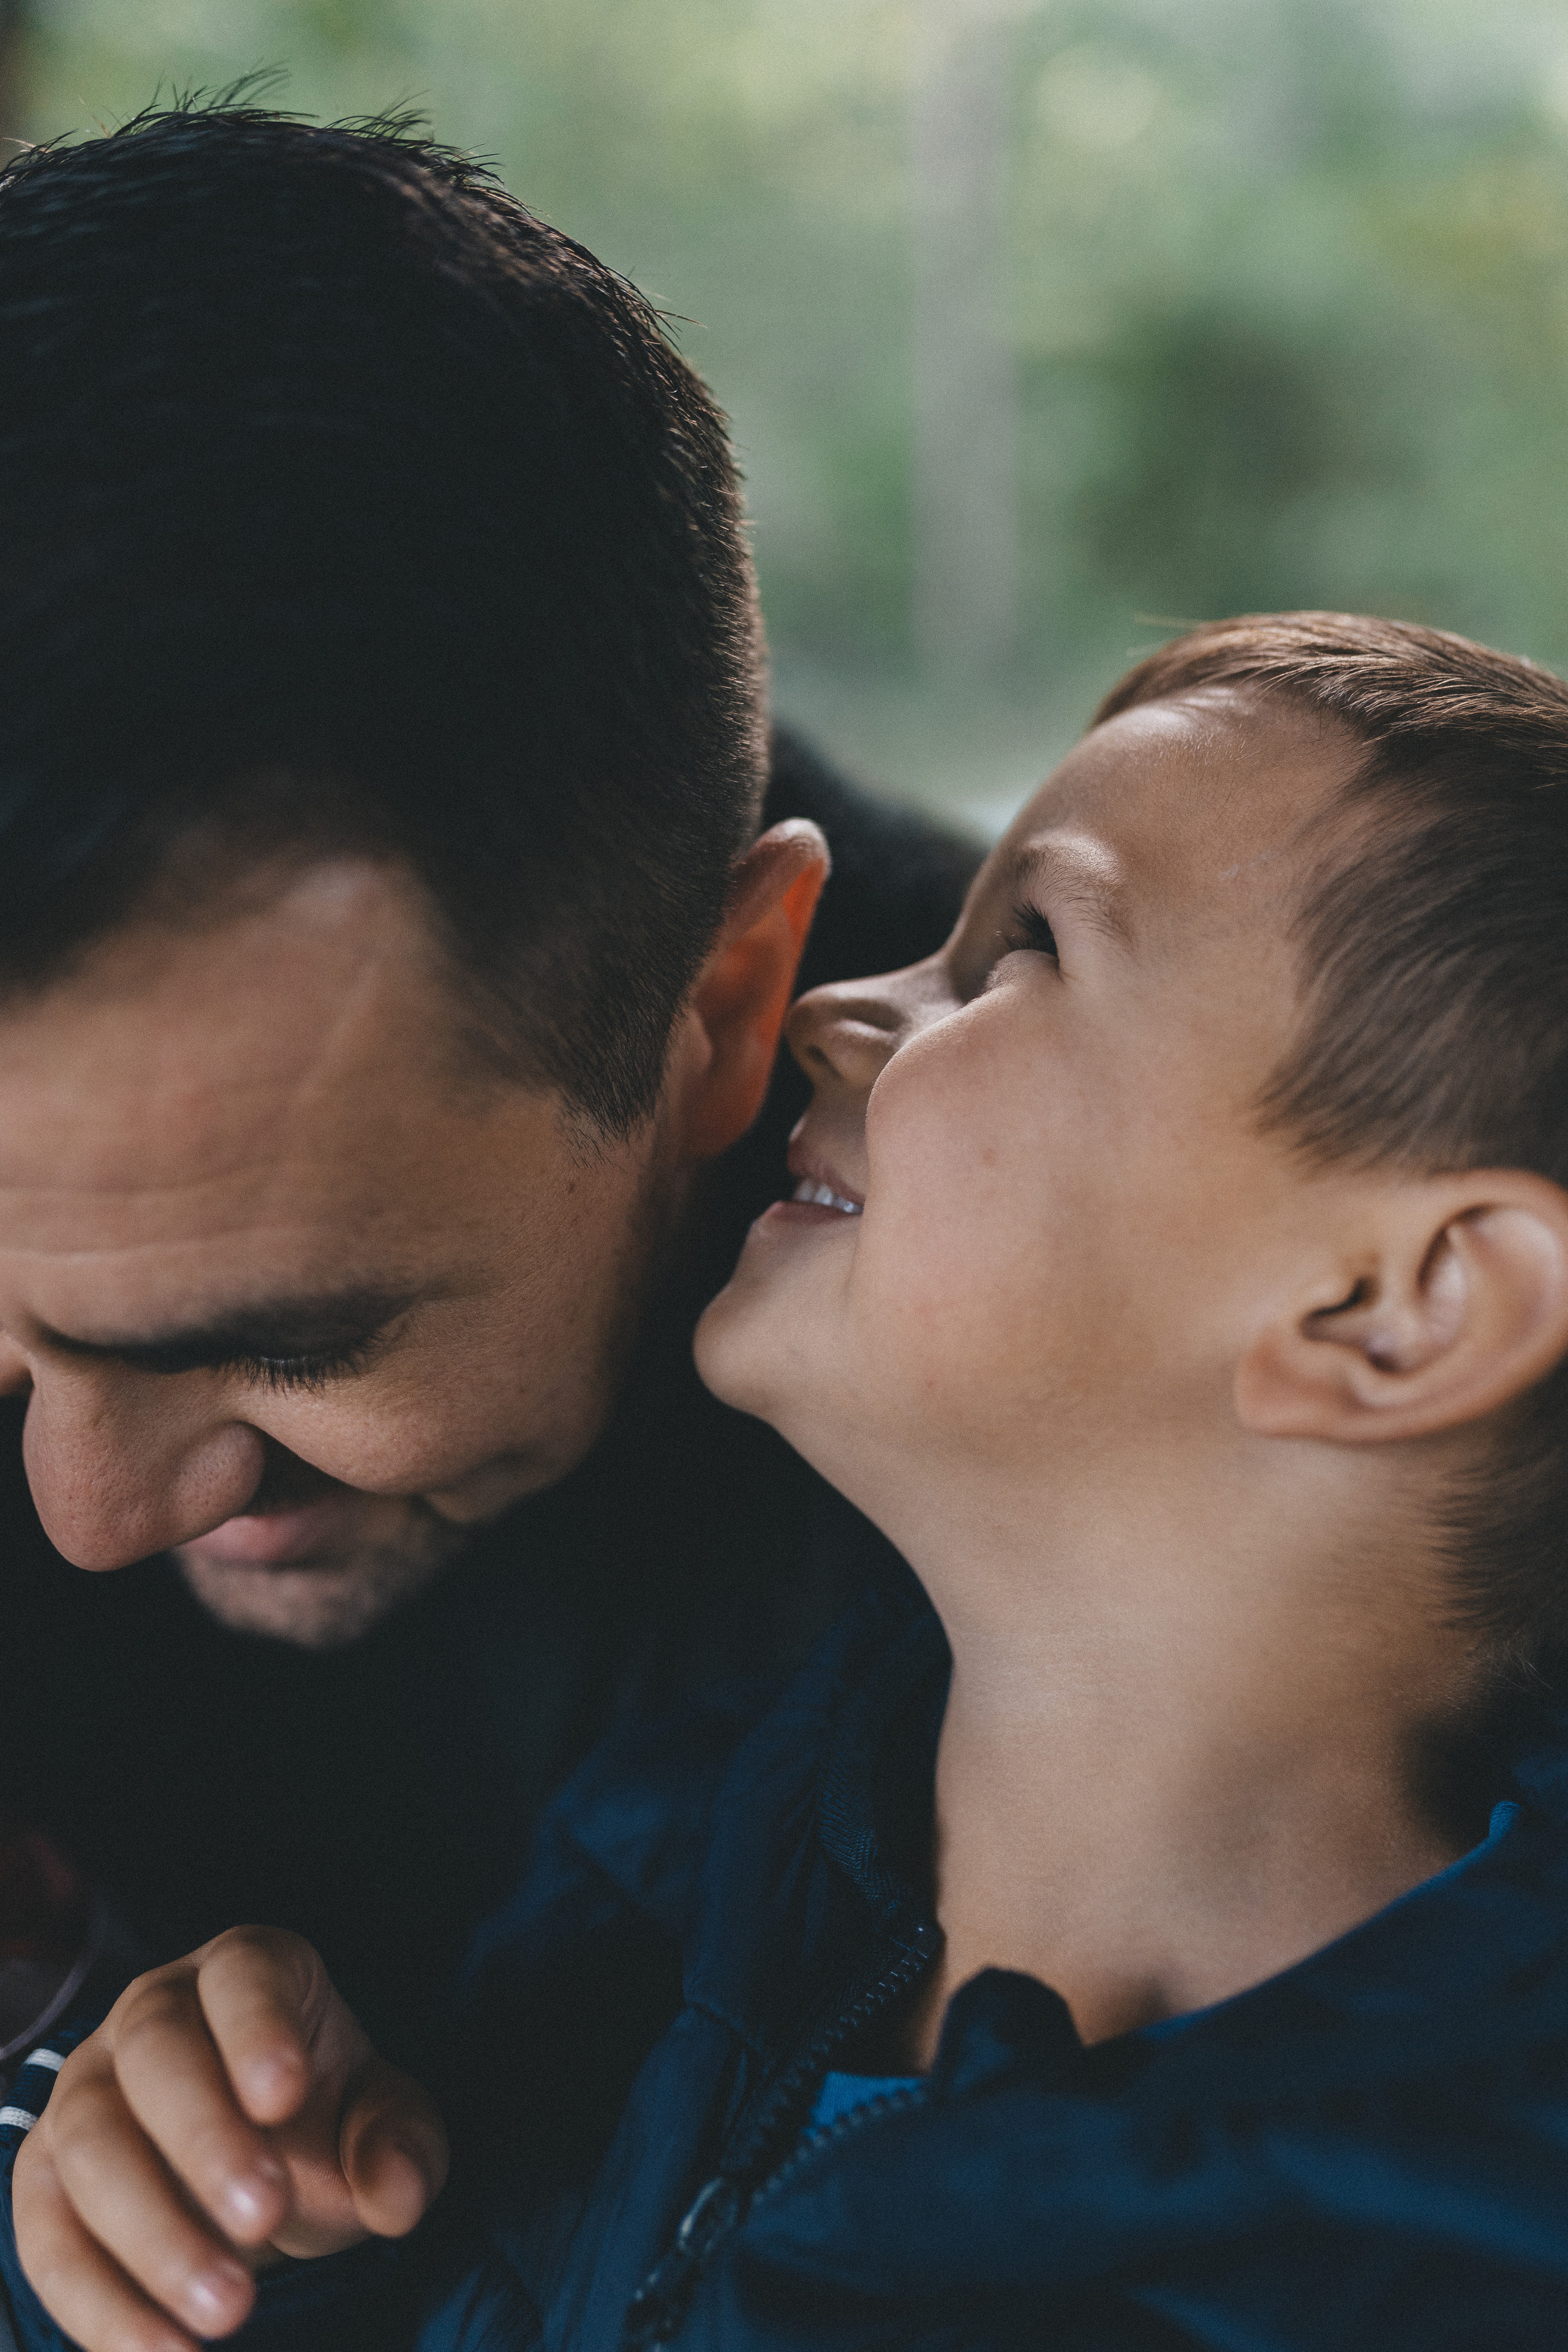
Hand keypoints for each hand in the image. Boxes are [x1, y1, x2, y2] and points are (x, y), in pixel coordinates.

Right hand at [12, 1925, 448, 2349]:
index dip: (257, 2029)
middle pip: (156, 2051)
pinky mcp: (44, 2175)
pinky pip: (48, 2234)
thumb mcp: (380, 2120)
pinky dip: (98, 2300)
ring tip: (229, 2311)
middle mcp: (152, 2011)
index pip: (244, 1974)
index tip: (284, 2097)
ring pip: (89, 2143)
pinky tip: (159, 2350)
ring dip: (153, 2233)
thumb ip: (400, 2145)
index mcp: (246, 1971)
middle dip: (205, 2139)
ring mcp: (86, 2087)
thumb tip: (398, 2194)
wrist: (249, 2165)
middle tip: (265, 2218)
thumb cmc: (320, 2121)